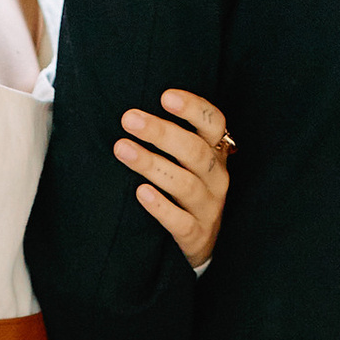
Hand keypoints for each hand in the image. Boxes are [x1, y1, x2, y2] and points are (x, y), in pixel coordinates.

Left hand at [114, 89, 231, 271]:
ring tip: (122, 149)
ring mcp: (209, 208)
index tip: (165, 96)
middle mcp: (218, 178)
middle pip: (196, 151)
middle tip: (129, 119)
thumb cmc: (186, 191)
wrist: (201, 243)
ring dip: (152, 164)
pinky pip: (181, 222)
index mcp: (216, 154)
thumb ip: (172, 137)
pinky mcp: (198, 235)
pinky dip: (161, 207)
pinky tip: (140, 192)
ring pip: (185, 185)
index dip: (193, 108)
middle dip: (161, 133)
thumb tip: (132, 113)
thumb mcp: (188, 162)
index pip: (214, 124)